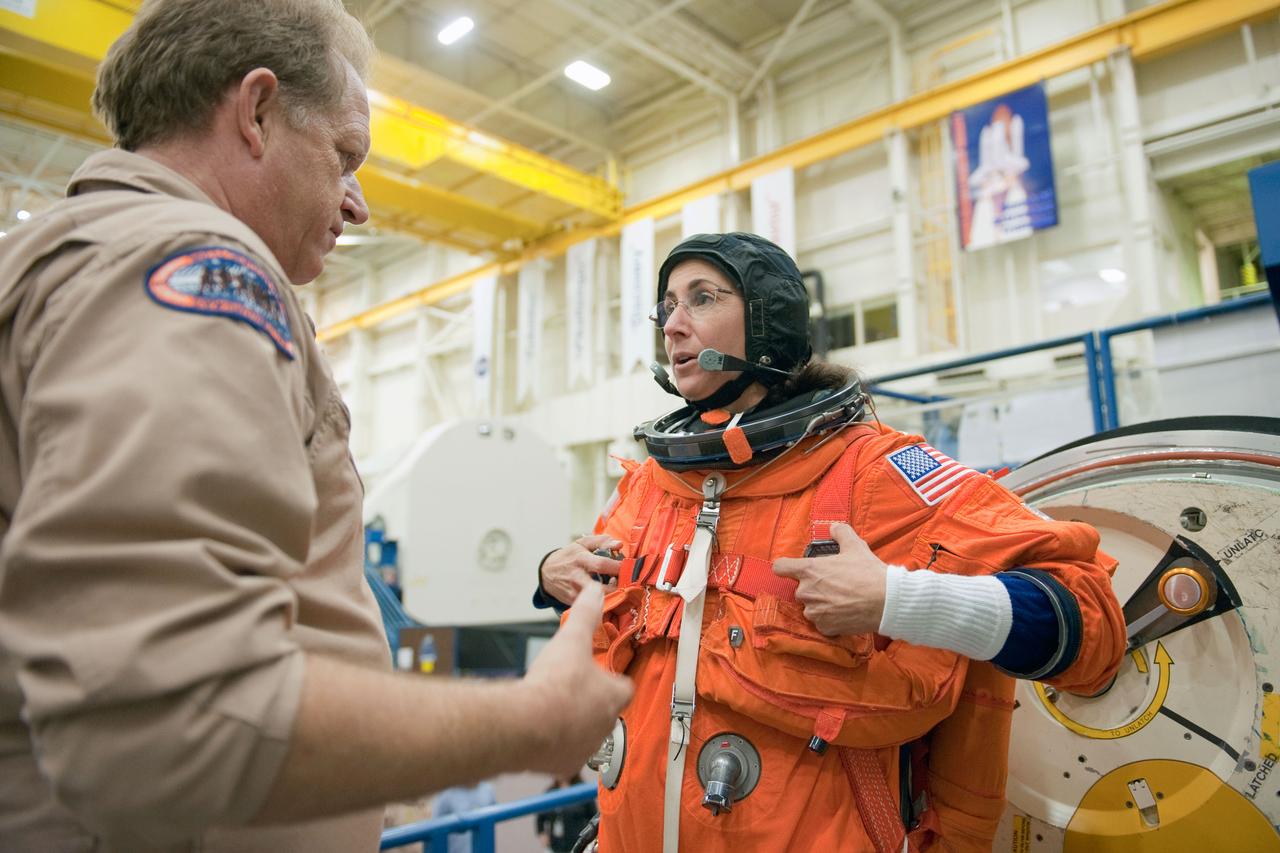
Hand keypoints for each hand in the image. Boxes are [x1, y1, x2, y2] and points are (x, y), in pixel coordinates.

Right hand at [521, 584, 632, 776]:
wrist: (526, 724)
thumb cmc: (554, 684)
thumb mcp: (572, 639)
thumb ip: (585, 614)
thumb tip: (594, 591)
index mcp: (613, 696)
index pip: (624, 688)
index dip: (612, 679)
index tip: (599, 674)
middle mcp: (605, 726)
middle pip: (604, 712)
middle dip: (589, 702)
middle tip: (569, 689)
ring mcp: (585, 748)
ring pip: (585, 735)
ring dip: (572, 724)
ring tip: (552, 709)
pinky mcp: (564, 764)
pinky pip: (564, 755)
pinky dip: (554, 745)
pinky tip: (539, 729)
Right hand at [539, 534, 622, 605]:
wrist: (546, 573)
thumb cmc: (569, 556)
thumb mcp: (582, 544)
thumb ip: (601, 541)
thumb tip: (619, 545)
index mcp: (580, 559)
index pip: (602, 564)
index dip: (618, 567)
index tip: (631, 568)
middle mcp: (577, 577)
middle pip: (601, 587)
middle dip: (617, 588)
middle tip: (627, 584)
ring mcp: (574, 591)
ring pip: (597, 600)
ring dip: (612, 596)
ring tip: (619, 589)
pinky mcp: (573, 602)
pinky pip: (591, 605)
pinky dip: (603, 602)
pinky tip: (608, 596)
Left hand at [772, 523, 887, 636]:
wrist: (886, 601)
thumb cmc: (868, 573)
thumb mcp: (855, 546)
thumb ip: (840, 533)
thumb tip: (834, 528)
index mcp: (808, 570)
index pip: (780, 567)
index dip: (786, 567)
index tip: (793, 569)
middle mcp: (806, 592)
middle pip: (800, 589)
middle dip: (814, 588)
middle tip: (834, 585)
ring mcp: (814, 612)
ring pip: (811, 607)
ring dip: (821, 605)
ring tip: (842, 600)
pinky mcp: (824, 627)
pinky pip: (822, 623)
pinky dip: (831, 620)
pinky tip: (845, 613)